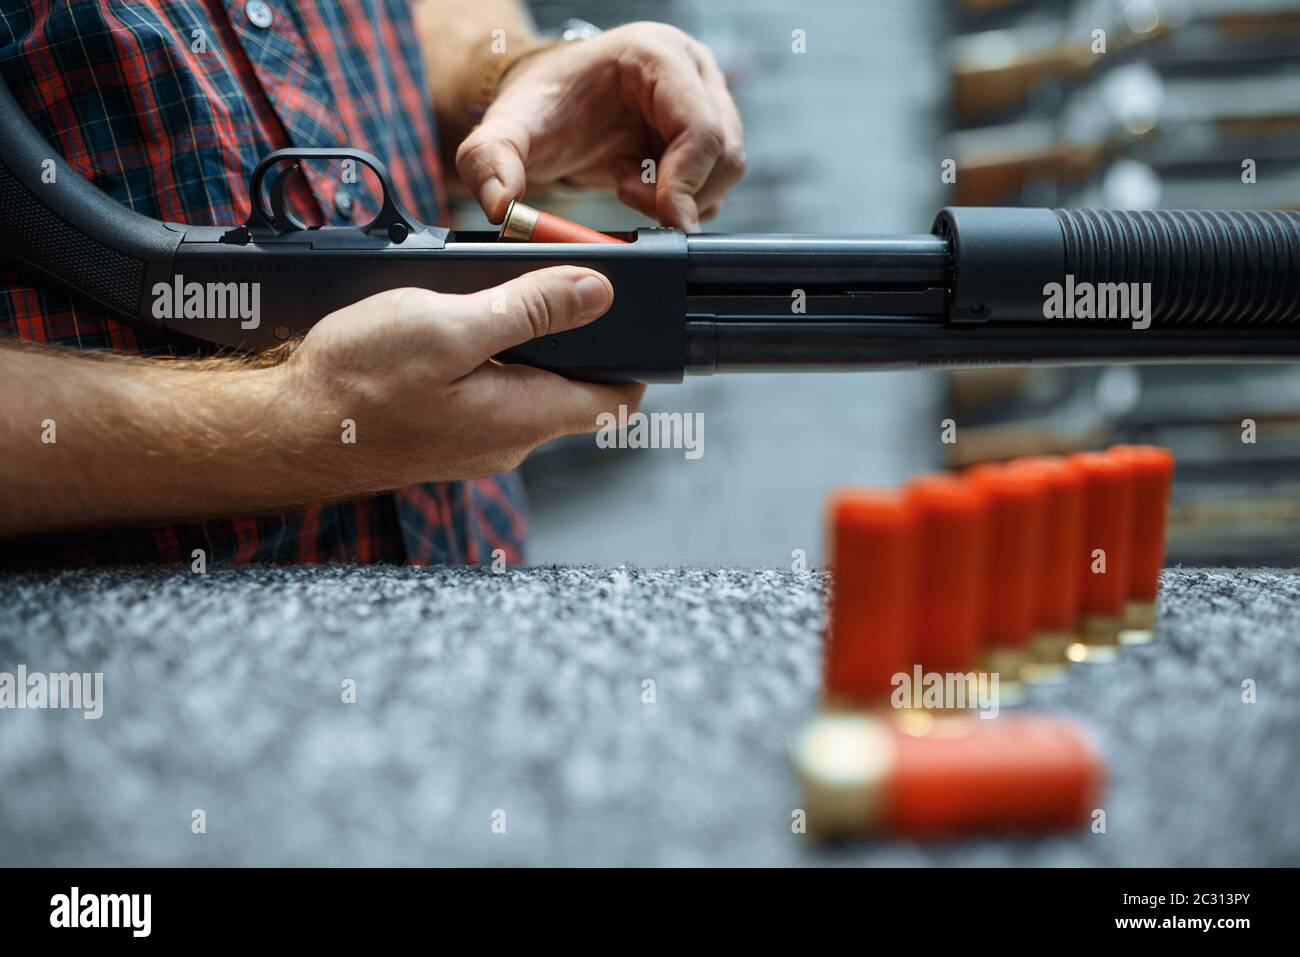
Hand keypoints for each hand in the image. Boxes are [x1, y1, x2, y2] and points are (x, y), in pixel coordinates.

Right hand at [282, 267, 643, 487]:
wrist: (287, 430)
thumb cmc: (358, 383)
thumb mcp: (450, 327)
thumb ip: (530, 310)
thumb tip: (598, 291)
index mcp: (527, 417)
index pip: (618, 401)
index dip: (635, 356)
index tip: (626, 311)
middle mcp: (511, 438)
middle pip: (574, 387)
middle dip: (573, 335)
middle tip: (548, 280)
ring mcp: (478, 440)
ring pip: (528, 386)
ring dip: (523, 341)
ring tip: (491, 297)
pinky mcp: (447, 432)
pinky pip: (489, 392)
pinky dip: (485, 357)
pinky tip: (452, 329)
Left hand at [456, 21, 745, 231]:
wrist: (549, 107)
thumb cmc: (539, 108)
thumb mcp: (507, 130)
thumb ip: (491, 160)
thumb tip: (501, 205)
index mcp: (655, 55)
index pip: (701, 127)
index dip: (687, 181)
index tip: (663, 218)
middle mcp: (692, 71)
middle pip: (724, 151)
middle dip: (682, 193)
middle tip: (627, 194)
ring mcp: (707, 99)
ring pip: (726, 170)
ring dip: (682, 198)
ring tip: (627, 184)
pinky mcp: (708, 131)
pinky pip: (715, 181)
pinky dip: (682, 199)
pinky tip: (639, 183)